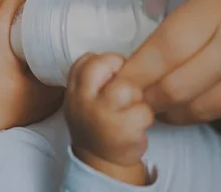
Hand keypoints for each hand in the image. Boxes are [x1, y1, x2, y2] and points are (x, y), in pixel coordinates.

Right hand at [65, 53, 152, 177]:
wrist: (100, 161)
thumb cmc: (95, 124)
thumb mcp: (81, 99)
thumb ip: (92, 79)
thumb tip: (120, 60)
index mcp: (74, 91)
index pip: (86, 60)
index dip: (105, 61)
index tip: (112, 72)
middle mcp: (84, 101)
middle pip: (106, 65)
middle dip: (121, 69)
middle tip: (126, 84)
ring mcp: (102, 115)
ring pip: (129, 88)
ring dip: (137, 96)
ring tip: (131, 107)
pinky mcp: (123, 131)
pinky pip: (144, 110)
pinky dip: (145, 117)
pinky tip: (136, 124)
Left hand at [115, 0, 220, 123]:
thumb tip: (148, 6)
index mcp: (220, 10)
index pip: (164, 49)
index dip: (134, 71)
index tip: (114, 81)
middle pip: (175, 88)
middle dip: (145, 98)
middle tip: (131, 96)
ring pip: (199, 109)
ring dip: (170, 112)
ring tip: (156, 104)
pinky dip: (202, 113)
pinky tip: (192, 103)